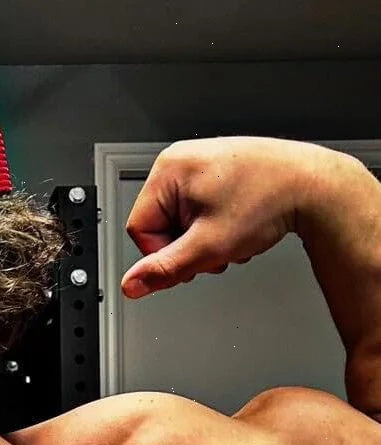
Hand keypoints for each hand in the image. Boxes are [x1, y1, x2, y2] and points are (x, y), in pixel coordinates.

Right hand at [121, 135, 318, 299]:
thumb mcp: (208, 246)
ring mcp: (202, 162)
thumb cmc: (268, 199)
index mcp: (168, 169)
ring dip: (206, 238)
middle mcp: (182, 160)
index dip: (163, 254)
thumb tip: (131, 285)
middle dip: (189, 246)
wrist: (314, 185)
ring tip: (234, 233)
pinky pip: (201, 208)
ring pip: (184, 219)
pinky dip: (218, 224)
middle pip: (162, 224)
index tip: (192, 261)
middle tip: (218, 249)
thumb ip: (164, 269)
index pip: (140, 228)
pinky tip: (240, 223)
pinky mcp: (219, 169)